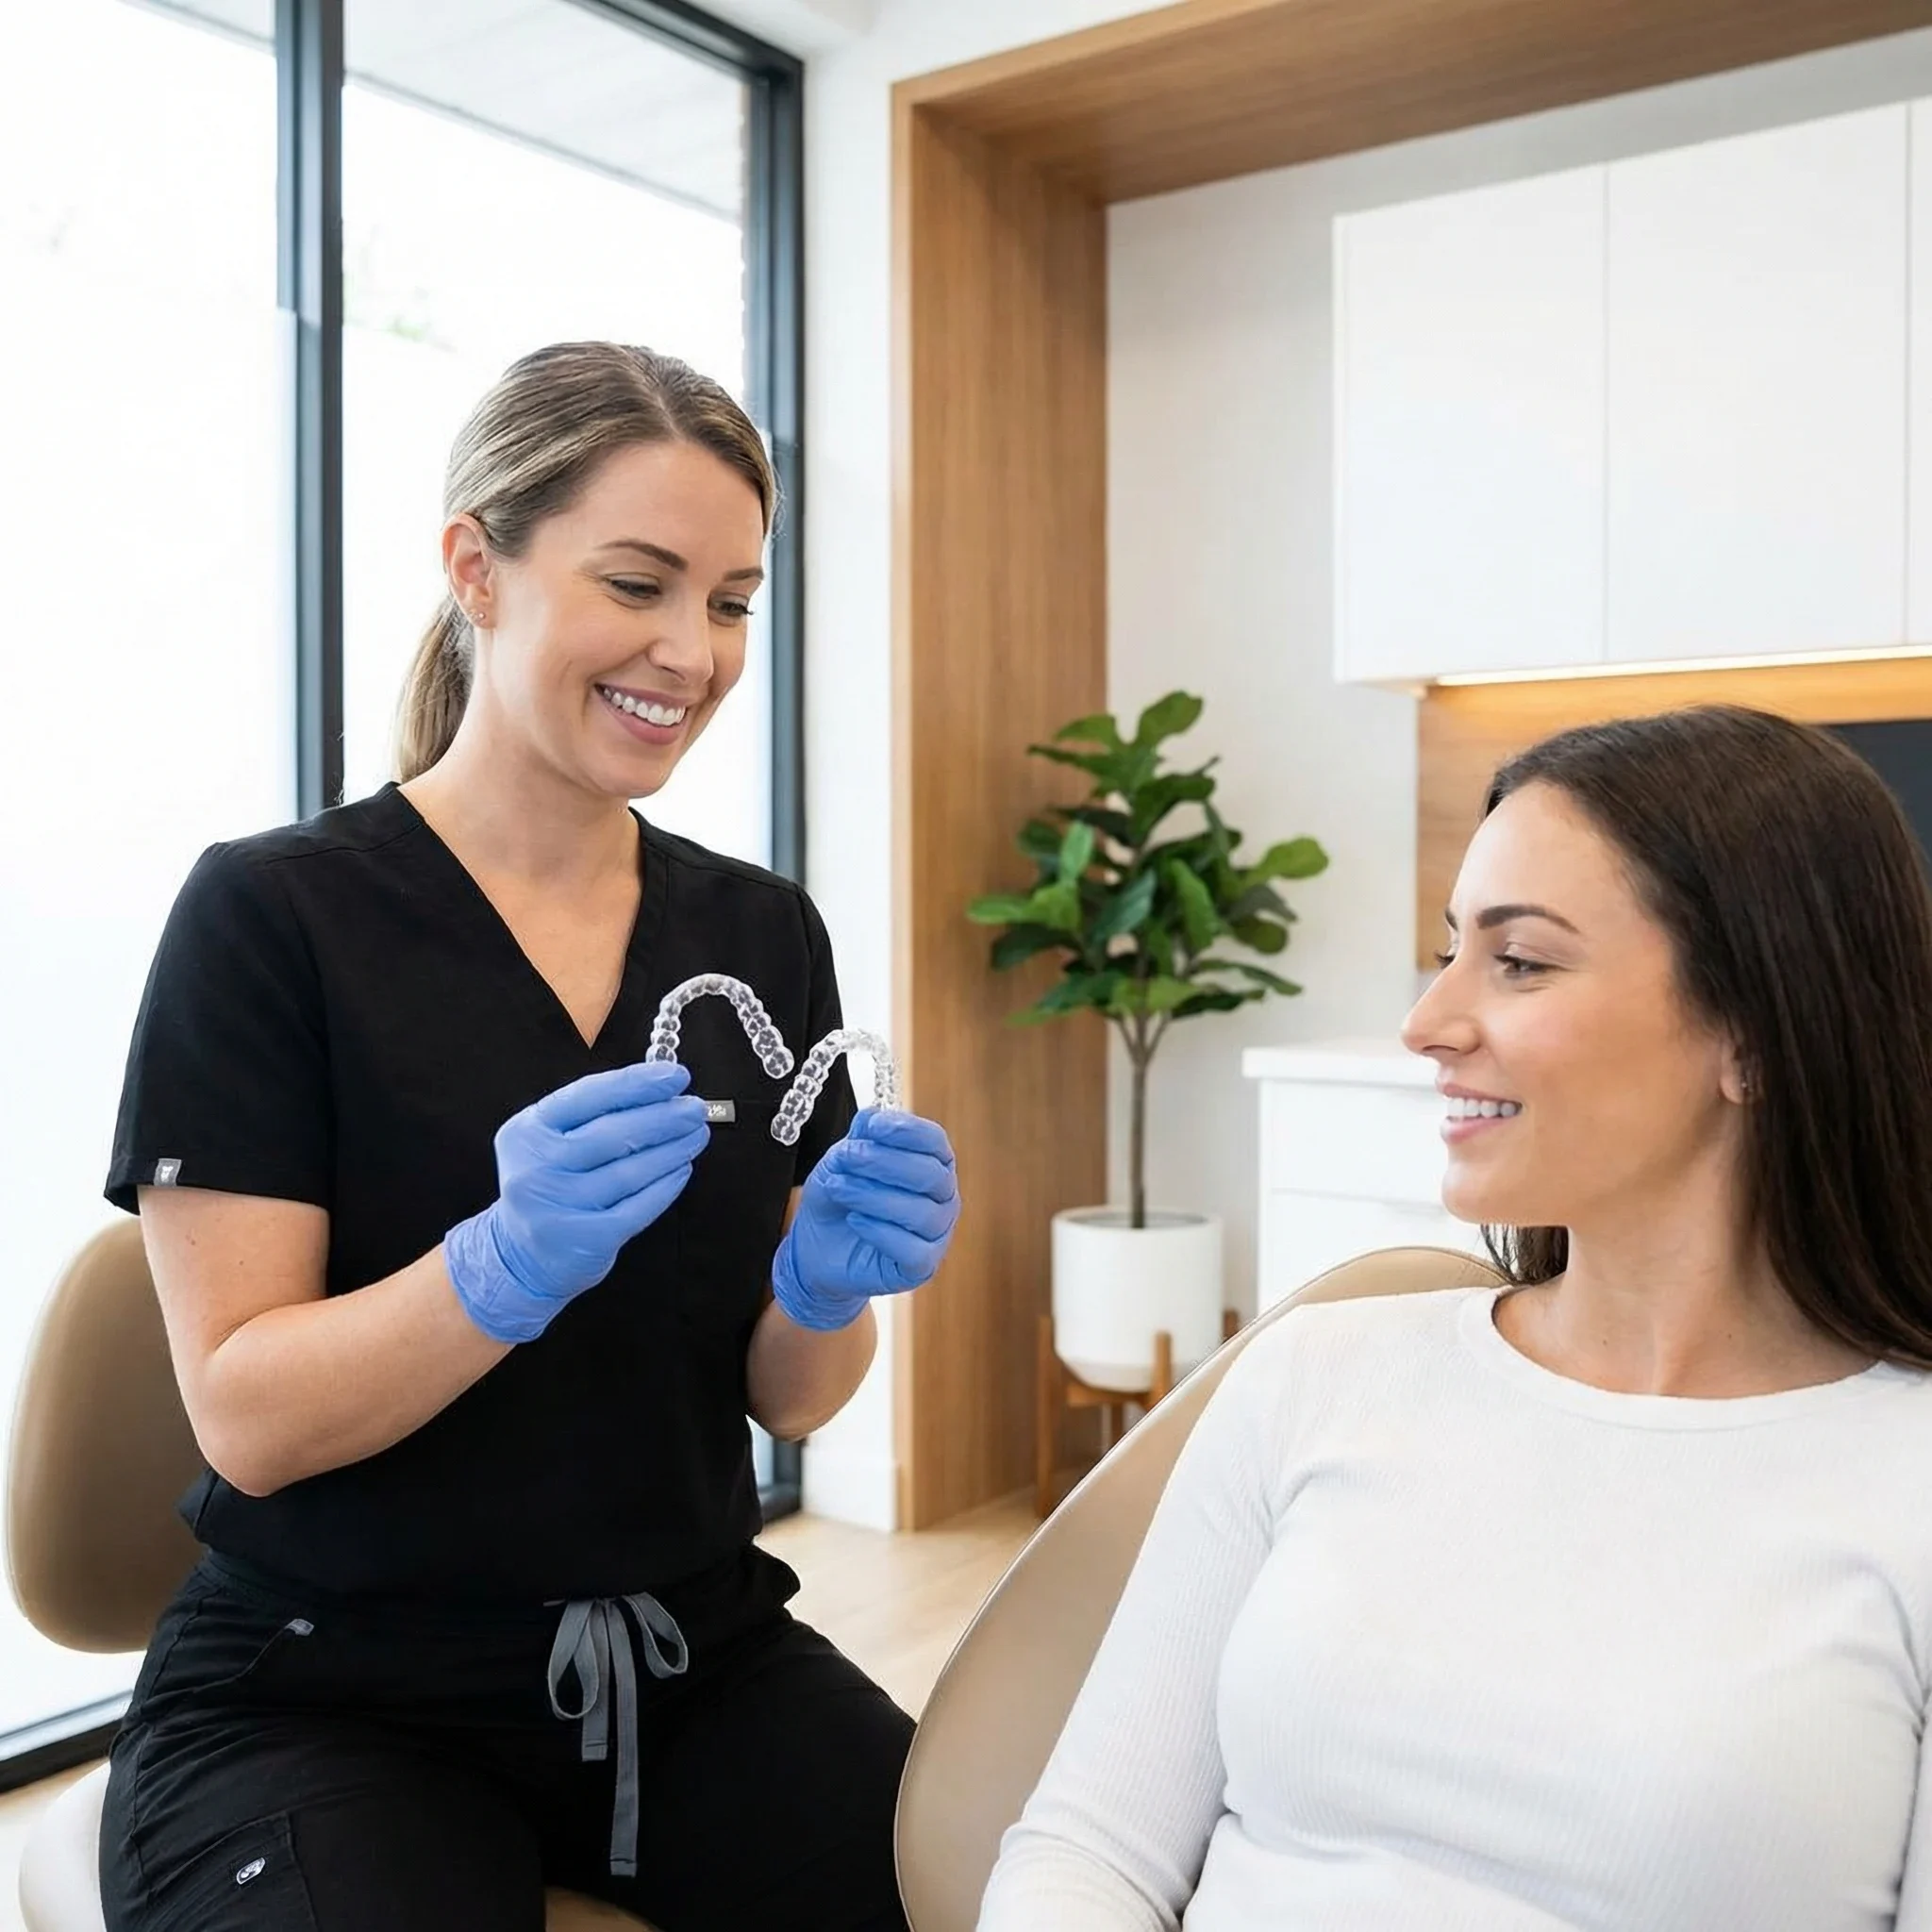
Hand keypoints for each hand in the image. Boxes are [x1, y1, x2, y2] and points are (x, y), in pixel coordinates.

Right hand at [445, 1061, 710, 1342]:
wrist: (522, 1254)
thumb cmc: (549, 1185)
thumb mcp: (550, 1141)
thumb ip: (594, 1114)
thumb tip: (660, 1092)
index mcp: (528, 1132)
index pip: (588, 1096)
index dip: (638, 1083)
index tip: (676, 1076)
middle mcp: (536, 1168)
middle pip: (613, 1134)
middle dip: (663, 1117)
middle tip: (695, 1109)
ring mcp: (559, 1207)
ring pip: (630, 1171)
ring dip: (672, 1149)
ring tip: (696, 1135)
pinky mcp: (585, 1239)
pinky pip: (638, 1206)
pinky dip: (665, 1186)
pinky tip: (681, 1170)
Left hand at [772, 1110, 959, 1332]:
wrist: (817, 1249)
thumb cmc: (840, 1198)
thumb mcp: (843, 1160)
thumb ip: (861, 1137)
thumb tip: (873, 1116)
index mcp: (933, 1164)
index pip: (935, 1141)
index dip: (908, 1131)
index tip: (873, 1127)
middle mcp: (943, 1198)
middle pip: (932, 1175)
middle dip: (885, 1162)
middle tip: (847, 1156)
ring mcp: (936, 1234)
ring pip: (921, 1213)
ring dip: (874, 1196)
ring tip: (839, 1189)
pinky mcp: (921, 1266)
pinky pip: (912, 1249)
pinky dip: (880, 1231)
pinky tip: (855, 1220)